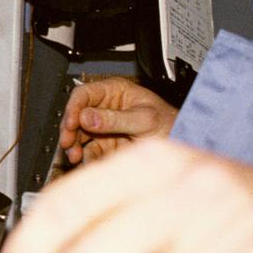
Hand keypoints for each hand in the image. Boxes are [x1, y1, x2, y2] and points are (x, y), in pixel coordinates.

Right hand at [59, 77, 176, 163]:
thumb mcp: (144, 120)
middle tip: (68, 142)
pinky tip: (84, 161)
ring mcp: (103, 127)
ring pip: (77, 134)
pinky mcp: (104, 144)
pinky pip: (87, 150)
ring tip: (75, 155)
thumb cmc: (171, 124)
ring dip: (73, 145)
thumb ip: (115, 118)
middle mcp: (105, 108)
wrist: (183, 144)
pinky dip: (82, 157)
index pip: (84, 94)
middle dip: (69, 130)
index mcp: (114, 92)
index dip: (74, 108)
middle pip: (76, 115)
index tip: (71, 123)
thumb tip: (87, 117)